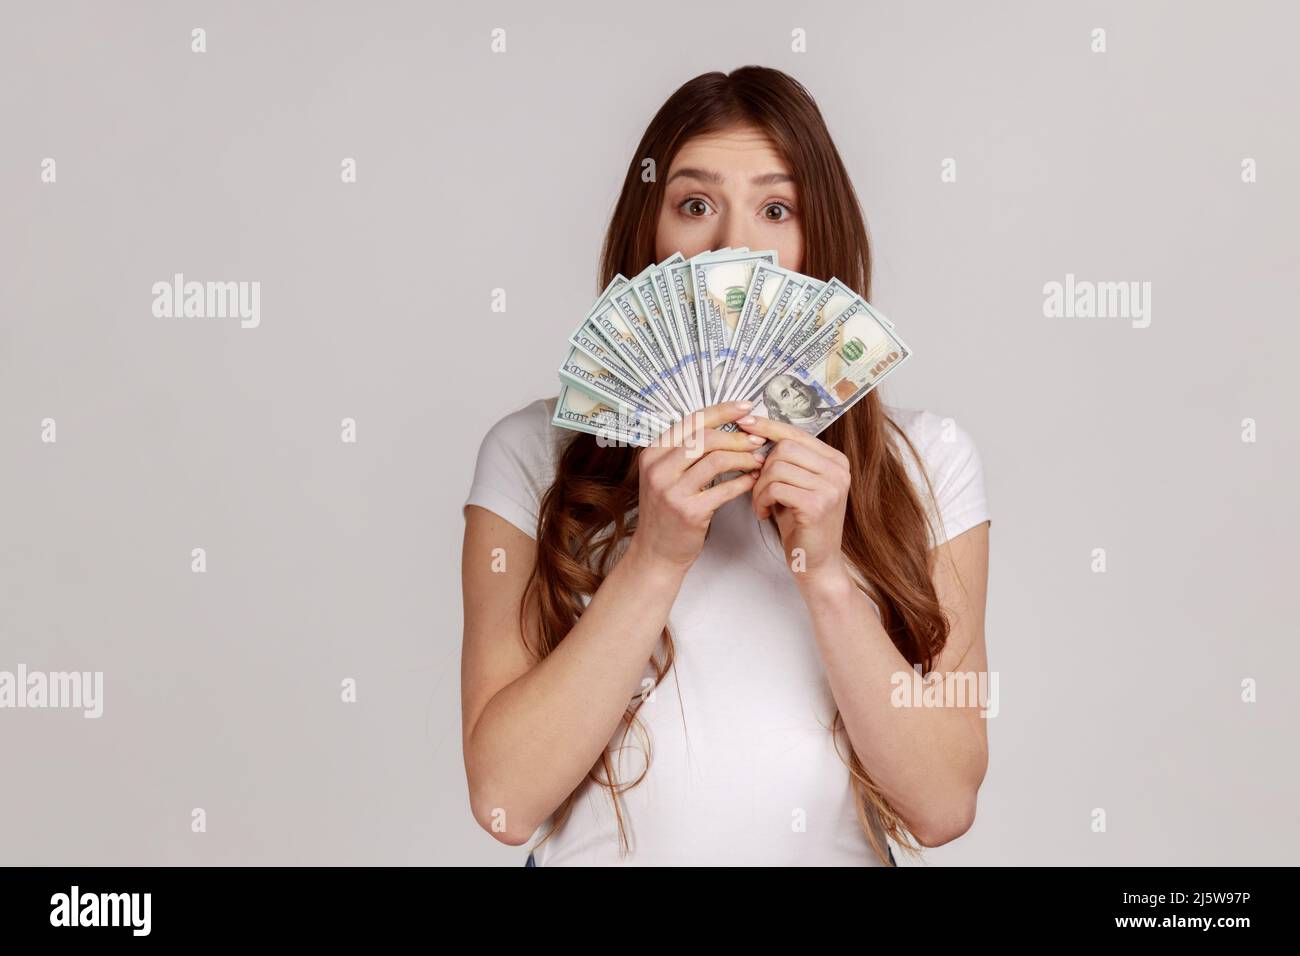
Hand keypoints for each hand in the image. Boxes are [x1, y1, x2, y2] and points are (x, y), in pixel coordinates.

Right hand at [625, 401, 765, 572]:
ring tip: (758, 461)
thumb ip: (686, 452)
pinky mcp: (689, 512)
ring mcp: (671, 491)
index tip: (746, 407)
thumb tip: (726, 426)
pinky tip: (753, 480)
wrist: (656, 552)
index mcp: (652, 453)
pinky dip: (743, 482)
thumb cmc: (667, 511)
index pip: (692, 421)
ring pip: (717, 460)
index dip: (722, 411)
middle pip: (706, 438)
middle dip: (737, 437)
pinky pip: (725, 489)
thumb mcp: (666, 476)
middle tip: (757, 441)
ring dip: (744, 458)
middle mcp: (658, 469)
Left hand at [735, 414, 851, 584]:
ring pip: (777, 468)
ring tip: (761, 504)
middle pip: (784, 448)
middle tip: (758, 490)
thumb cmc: (801, 525)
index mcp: (836, 461)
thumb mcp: (795, 486)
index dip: (768, 427)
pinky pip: (775, 488)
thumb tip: (755, 432)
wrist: (816, 563)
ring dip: (759, 487)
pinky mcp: (817, 505)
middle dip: (762, 468)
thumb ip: (786, 461)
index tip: (745, 424)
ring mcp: (831, 487)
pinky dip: (762, 500)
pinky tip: (763, 513)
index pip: (797, 433)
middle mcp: (839, 470)